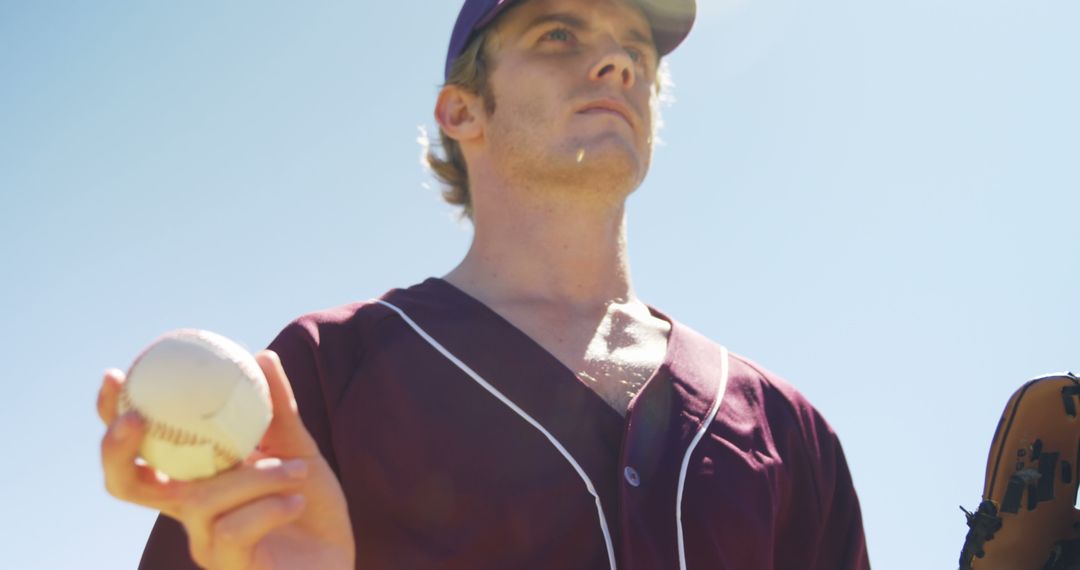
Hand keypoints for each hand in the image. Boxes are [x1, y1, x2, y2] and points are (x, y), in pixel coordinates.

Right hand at [98, 350, 354, 568]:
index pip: (140, 450)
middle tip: (136, 419)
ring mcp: (203, 542)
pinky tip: (297, 500)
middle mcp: (189, 511)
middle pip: (126, 484)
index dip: (113, 416)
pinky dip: (269, 508)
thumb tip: (262, 356)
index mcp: (196, 479)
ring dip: (256, 476)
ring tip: (298, 469)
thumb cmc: (309, 505)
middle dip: (118, 449)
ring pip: (202, 498)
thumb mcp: (298, 450)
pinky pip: (233, 530)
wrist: (336, 559)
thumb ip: (278, 409)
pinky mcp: (227, 566)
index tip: (116, 376)